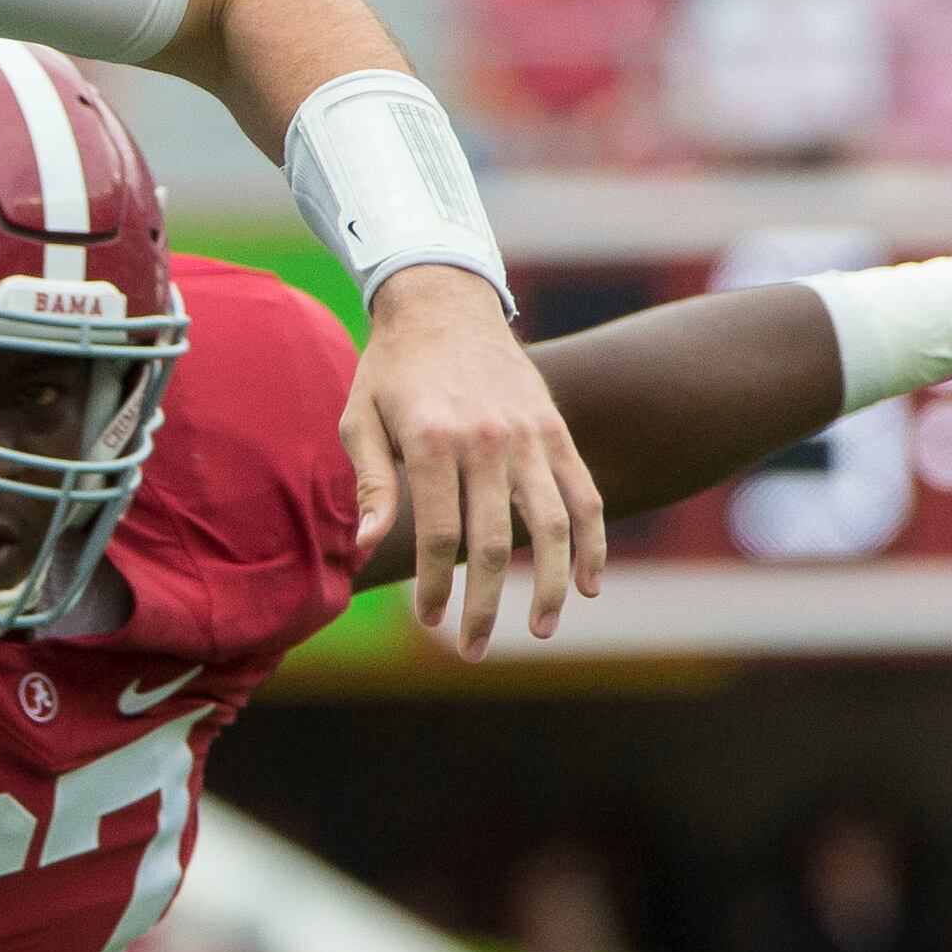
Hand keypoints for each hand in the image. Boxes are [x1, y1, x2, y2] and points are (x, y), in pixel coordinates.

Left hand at [345, 265, 605, 657]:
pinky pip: (585, 495)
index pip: (437, 534)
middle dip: (485, 606)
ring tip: (540, 630)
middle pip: (494, 542)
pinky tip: (588, 584)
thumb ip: (369, 483)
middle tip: (474, 650)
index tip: (427, 619)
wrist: (443, 302)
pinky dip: (593, 542)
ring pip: (553, 526)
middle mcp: (488, 440)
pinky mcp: (557, 432)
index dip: (433, 585)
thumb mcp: (358, 417)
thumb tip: (364, 548)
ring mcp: (530, 436)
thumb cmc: (390, 368)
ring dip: (550, 586)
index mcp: (433, 440)